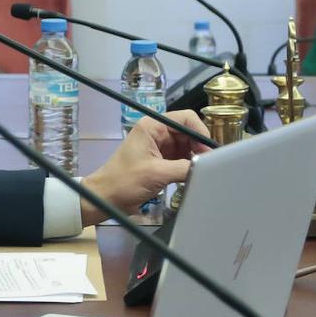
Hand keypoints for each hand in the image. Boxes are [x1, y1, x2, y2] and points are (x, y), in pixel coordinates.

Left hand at [79, 110, 210, 224]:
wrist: (105, 198)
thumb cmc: (125, 182)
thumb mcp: (157, 174)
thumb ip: (184, 167)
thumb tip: (206, 167)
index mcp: (152, 126)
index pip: (185, 118)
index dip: (201, 131)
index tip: (209, 150)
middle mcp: (156, 132)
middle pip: (188, 131)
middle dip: (199, 146)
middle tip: (208, 164)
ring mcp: (158, 146)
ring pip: (186, 145)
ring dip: (194, 157)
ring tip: (201, 170)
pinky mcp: (160, 160)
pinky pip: (180, 158)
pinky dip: (188, 165)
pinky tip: (192, 174)